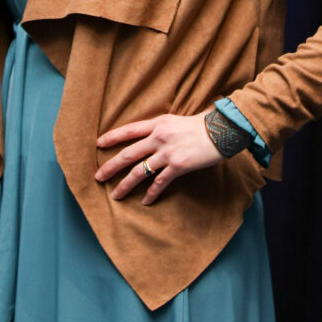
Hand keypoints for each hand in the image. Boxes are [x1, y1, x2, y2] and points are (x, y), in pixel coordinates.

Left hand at [95, 110, 222, 204]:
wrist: (222, 130)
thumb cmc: (204, 124)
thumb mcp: (178, 120)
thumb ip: (164, 128)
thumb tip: (154, 136)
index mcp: (158, 123)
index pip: (129, 130)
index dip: (112, 137)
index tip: (98, 144)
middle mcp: (159, 137)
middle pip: (128, 153)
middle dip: (110, 166)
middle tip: (98, 177)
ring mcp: (167, 153)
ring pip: (139, 172)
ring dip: (125, 184)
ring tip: (116, 195)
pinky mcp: (177, 166)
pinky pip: (159, 183)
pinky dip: (151, 193)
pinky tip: (145, 201)